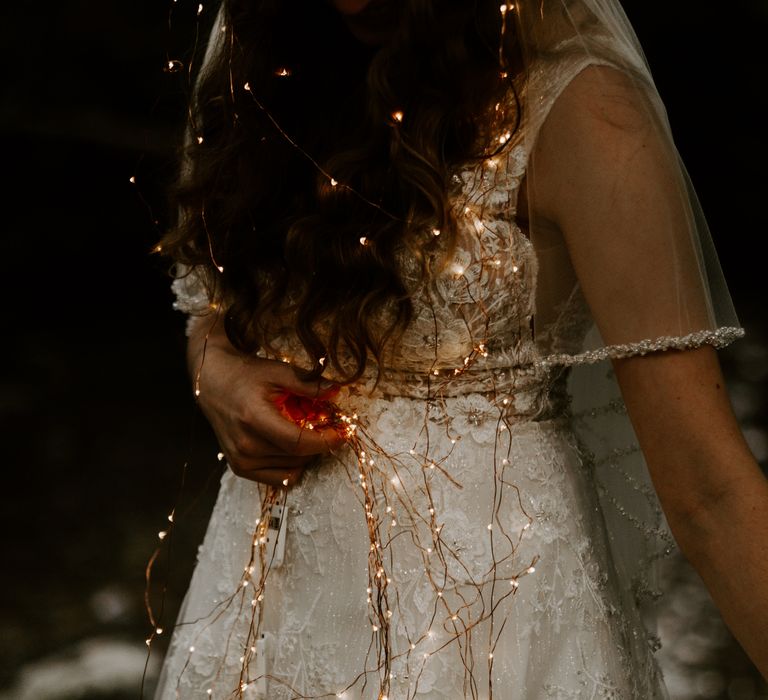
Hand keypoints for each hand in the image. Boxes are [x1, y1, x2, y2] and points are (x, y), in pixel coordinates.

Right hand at [188, 314, 345, 486]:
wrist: (213, 383)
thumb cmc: (246, 375)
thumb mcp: (278, 371)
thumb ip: (308, 384)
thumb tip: (337, 391)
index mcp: (254, 419)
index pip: (299, 442)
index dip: (326, 440)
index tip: (344, 431)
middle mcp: (245, 445)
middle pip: (299, 456)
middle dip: (319, 442)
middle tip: (325, 424)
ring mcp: (241, 460)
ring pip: (293, 467)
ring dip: (306, 452)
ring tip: (303, 430)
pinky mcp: (240, 468)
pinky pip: (280, 478)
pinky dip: (293, 464)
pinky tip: (291, 446)